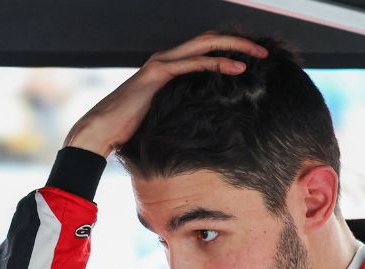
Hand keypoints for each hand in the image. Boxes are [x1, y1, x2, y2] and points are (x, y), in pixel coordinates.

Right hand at [64, 33, 267, 157]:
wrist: (100, 131)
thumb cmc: (129, 130)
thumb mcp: (163, 117)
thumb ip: (181, 110)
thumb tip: (203, 123)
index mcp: (168, 67)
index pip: (205, 50)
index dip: (230, 50)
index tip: (254, 60)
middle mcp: (166, 59)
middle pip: (210, 40)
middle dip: (240, 42)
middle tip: (265, 51)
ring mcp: (161, 63)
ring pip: (205, 45)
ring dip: (235, 47)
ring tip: (258, 54)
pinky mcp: (157, 74)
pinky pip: (194, 63)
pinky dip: (218, 62)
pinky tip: (238, 68)